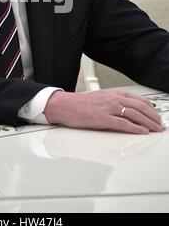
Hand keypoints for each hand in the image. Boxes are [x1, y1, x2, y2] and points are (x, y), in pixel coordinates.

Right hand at [43, 89, 165, 133]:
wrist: (65, 105)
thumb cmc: (81, 104)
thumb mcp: (102, 98)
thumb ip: (115, 102)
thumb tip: (129, 110)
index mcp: (114, 93)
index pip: (139, 99)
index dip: (151, 108)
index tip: (157, 115)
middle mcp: (114, 99)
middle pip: (141, 107)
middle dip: (153, 117)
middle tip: (160, 124)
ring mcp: (109, 108)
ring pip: (135, 115)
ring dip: (148, 123)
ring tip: (155, 129)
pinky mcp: (103, 119)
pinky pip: (124, 124)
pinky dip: (135, 128)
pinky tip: (142, 132)